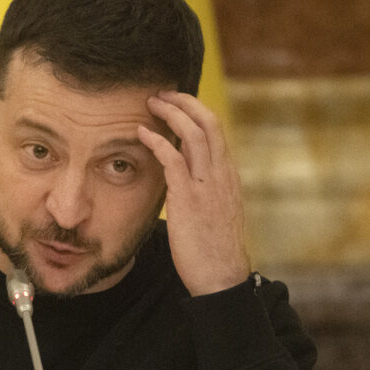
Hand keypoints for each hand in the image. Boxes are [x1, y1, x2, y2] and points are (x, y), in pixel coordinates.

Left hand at [137, 90, 249, 295]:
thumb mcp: (217, 212)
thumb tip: (190, 182)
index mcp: (228, 176)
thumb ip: (207, 192)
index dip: (196, 111)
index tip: (177, 104)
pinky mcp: (189, 199)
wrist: (221, 276)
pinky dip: (157, 141)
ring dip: (171, 113)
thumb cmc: (214, 250)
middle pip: (209, 122)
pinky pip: (174, 160)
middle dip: (185, 101)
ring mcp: (207, 185)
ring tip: (151, 103)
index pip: (216, 131)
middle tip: (162, 93)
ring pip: (194, 133)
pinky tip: (141, 133)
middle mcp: (221, 174)